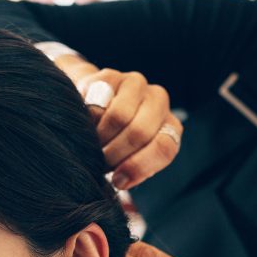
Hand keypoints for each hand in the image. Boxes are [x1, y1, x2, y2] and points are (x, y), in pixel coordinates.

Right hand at [54, 57, 181, 189]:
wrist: (90, 111)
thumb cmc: (113, 144)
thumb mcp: (128, 161)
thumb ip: (132, 169)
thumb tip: (120, 180)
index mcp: (169, 126)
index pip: (164, 147)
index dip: (139, 167)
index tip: (118, 180)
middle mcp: (159, 101)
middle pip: (140, 132)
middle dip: (115, 154)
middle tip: (100, 162)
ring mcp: (137, 84)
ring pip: (119, 116)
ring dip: (101, 138)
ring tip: (92, 145)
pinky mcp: (111, 75)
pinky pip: (98, 102)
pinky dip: (88, 119)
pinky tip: (86, 124)